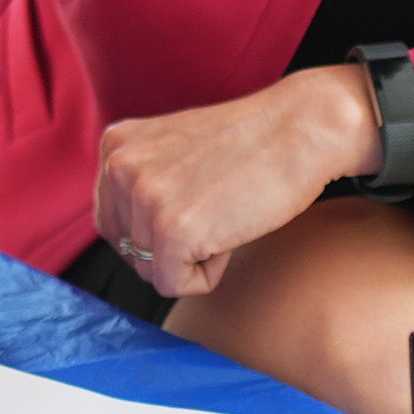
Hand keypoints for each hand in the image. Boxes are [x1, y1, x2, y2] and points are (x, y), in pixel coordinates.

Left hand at [92, 67, 381, 299]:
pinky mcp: (172, 230)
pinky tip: (232, 231)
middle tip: (216, 208)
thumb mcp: (172, 150)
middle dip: (172, 247)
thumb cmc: (250, 146)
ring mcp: (144, 197)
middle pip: (128, 251)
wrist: (301, 129)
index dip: (156, 231)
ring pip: (151, 270)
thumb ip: (139, 183)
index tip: (195, 204)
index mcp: (115, 145)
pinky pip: (175, 285)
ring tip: (226, 214)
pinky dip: (208, 274)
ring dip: (194, 256)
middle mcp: (119, 167)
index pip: (112, 223)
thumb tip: (127, 244)